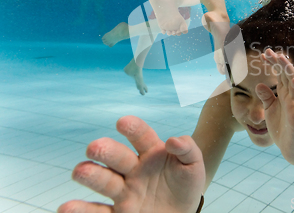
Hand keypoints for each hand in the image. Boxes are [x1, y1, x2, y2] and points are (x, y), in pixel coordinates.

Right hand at [58, 116, 204, 212]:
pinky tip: (66, 207)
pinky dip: (81, 209)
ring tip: (80, 172)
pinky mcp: (118, 212)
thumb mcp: (194, 165)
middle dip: (106, 150)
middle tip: (96, 147)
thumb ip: (188, 149)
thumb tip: (173, 140)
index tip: (123, 122)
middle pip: (117, 156)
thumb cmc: (186, 184)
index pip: (142, 136)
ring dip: (90, 174)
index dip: (133, 128)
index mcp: (151, 152)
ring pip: (104, 180)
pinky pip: (98, 212)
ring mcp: (124, 190)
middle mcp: (133, 169)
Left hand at [255, 49, 293, 165]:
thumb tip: (259, 85)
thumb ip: (266, 97)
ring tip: (281, 58)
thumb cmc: (282, 128)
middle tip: (269, 51)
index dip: (273, 64)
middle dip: (279, 62)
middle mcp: (291, 95)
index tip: (263, 55)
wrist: (290, 148)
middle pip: (287, 74)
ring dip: (289, 70)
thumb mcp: (270, 110)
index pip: (280, 74)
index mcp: (284, 93)